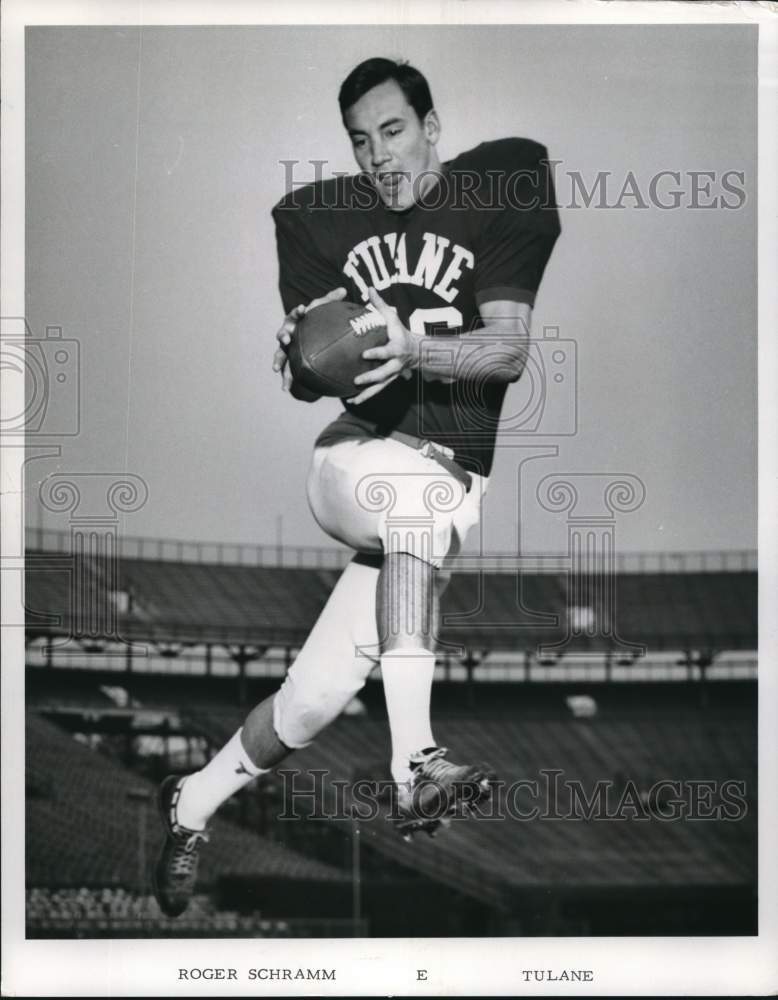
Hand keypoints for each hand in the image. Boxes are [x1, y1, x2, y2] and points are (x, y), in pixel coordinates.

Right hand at [272, 287, 346, 391]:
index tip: (303, 310)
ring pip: (280, 355)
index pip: (296, 315)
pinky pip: (286, 372)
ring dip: (278, 361)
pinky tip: (285, 389)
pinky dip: (286, 380)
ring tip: (276, 369)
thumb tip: (343, 290)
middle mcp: (288, 334)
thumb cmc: (317, 322)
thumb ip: (331, 301)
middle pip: (283, 333)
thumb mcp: (324, 311)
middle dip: (283, 335)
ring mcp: (286, 350)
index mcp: (296, 321)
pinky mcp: (289, 363)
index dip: (298, 312)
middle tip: (286, 338)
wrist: (311, 340)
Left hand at [346, 288, 419, 405]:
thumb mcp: (393, 318)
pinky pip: (376, 391)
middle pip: (382, 373)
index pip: (386, 351)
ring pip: (379, 387)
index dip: (377, 353)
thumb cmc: (400, 332)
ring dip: (366, 394)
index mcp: (395, 348)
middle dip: (370, 378)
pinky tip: (352, 401)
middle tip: (356, 380)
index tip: (364, 354)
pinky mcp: (388, 382)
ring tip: (352, 400)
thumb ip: (380, 304)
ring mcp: (392, 375)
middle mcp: (394, 365)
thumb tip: (369, 287)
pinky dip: (365, 397)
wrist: (416, 351)